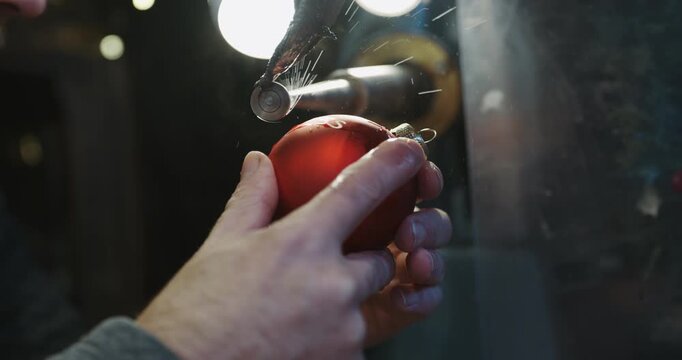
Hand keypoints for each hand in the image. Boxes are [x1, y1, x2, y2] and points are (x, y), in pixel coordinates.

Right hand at [137, 136, 447, 358]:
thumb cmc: (196, 314)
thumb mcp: (221, 245)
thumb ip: (252, 199)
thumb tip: (258, 165)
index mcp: (302, 244)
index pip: (361, 190)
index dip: (393, 165)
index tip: (410, 153)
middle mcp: (332, 286)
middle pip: (381, 260)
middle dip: (365, 260)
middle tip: (328, 266)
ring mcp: (343, 332)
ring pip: (369, 305)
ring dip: (347, 303)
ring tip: (300, 308)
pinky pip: (356, 342)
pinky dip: (336, 337)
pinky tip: (299, 334)